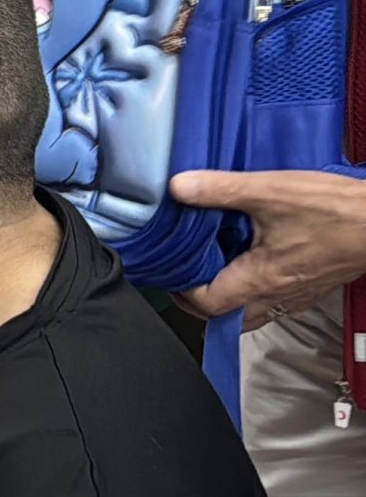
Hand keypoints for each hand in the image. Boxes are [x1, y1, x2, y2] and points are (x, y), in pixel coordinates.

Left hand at [169, 169, 365, 327]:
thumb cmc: (337, 211)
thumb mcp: (269, 191)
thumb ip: (220, 189)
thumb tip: (179, 188)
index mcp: (261, 279)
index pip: (208, 306)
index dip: (181, 293)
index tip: (169, 272)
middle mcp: (279, 294)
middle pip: (228, 318)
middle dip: (201, 303)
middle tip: (185, 276)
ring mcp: (300, 293)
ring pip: (253, 312)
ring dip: (229, 298)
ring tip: (213, 269)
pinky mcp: (314, 284)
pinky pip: (276, 298)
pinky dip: (255, 288)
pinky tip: (252, 260)